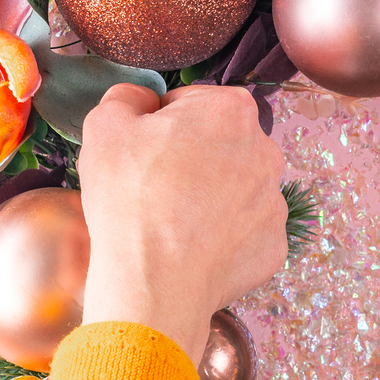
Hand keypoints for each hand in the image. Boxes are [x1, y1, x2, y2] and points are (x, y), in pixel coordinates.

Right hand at [77, 84, 287, 364]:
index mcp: (232, 110)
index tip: (141, 151)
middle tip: (153, 187)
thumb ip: (127, 97)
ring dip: (209, 198)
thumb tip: (142, 100)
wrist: (154, 282)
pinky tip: (192, 248)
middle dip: (190, 159)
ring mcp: (275, 201)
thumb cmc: (130, 197)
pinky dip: (221, 238)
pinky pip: (244, 232)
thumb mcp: (105, 125)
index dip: (159, 124)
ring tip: (171, 221)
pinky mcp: (274, 244)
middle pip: (219, 145)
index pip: (191, 102)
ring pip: (235, 189)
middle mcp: (267, 150)